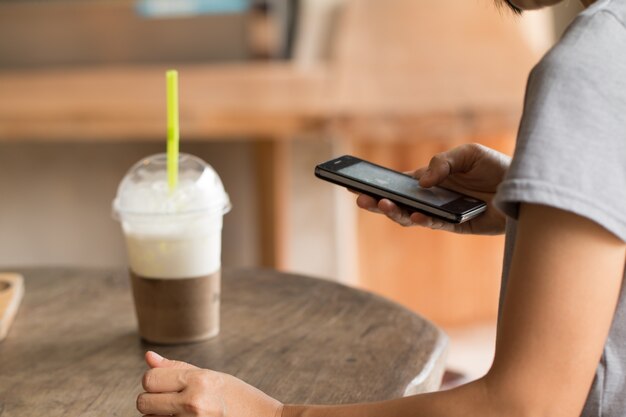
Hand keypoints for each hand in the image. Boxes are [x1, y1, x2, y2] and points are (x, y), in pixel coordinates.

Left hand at [137, 351, 282, 416]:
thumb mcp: (212, 377)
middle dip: (153, 401)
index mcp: (199, 381)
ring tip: (181, 412)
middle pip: (144, 401)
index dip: (154, 382)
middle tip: (172, 401)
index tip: (165, 385)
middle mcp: (193, 403)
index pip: (150, 379)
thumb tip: (148, 358)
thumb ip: (177, 369)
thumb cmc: (240, 398)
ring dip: (159, 416)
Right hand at [356, 143, 509, 234]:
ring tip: (382, 205)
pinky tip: (413, 214)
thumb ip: (442, 162)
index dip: (376, 185)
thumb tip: (421, 181)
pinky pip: (434, 225)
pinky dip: (421, 220)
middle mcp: (431, 198)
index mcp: (430, 179)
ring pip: (410, 217)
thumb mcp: (468, 154)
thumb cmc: (497, 167)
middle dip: (376, 202)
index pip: (397, 184)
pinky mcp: (456, 226)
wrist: (525, 186)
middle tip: (359, 198)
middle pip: (396, 203)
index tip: (354, 183)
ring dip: (394, 212)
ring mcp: (441, 213)